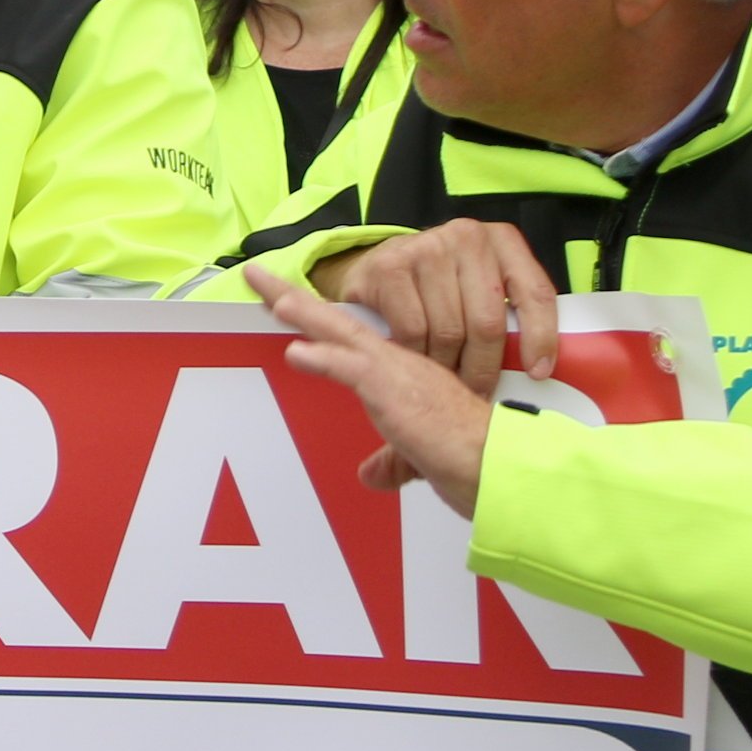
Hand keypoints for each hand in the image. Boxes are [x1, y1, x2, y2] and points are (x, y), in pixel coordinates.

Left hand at [252, 267, 494, 513]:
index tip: (279, 297)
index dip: (311, 315)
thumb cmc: (468, 457)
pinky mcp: (395, 392)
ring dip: (303, 315)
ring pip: (339, 333)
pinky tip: (296, 352)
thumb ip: (392, 462)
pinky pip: (352, 369)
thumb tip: (372, 475)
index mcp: (398, 370)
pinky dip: (323, 359)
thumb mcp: (417, 456)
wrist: (496, 464)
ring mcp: (395, 373)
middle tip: (255, 275)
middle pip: (333, 321)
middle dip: (291, 297)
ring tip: (271, 299)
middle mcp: (396, 361)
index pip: (345, 334)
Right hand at [317, 217, 556, 398]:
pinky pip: (412, 330)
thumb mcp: (481, 286)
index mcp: (501, 240)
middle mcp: (466, 236)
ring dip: (447, 366)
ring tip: (445, 377)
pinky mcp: (389, 267)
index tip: (536, 373)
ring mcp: (425, 248)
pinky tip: (416, 359)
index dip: (541, 338)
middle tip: (477, 390)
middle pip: (488, 322)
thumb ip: (510, 311)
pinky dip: (415, 355)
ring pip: (449, 332)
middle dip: (483, 367)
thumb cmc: (440, 285)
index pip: (535, 293)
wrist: (376, 266)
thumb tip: (538, 368)